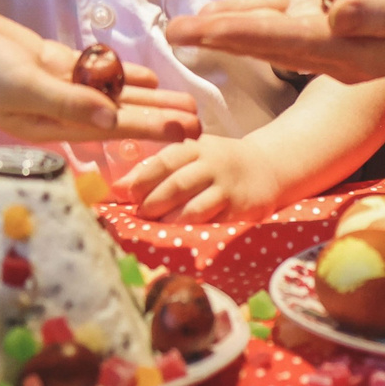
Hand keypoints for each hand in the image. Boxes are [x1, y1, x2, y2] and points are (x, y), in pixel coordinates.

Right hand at [0, 4, 202, 145]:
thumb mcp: (21, 84)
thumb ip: (66, 101)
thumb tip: (110, 119)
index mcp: (52, 123)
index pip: (115, 128)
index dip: (154, 130)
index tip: (189, 132)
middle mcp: (58, 109)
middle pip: (121, 114)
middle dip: (161, 118)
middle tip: (202, 122)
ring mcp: (54, 86)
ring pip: (113, 94)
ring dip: (148, 98)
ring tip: (185, 102)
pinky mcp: (48, 63)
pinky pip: (94, 71)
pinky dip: (121, 74)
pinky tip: (146, 78)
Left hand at [120, 136, 289, 223]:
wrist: (268, 167)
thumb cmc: (219, 163)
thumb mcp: (192, 155)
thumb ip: (158, 168)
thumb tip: (116, 187)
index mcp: (197, 148)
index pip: (165, 161)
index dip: (142, 179)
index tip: (125, 194)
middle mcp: (213, 165)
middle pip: (177, 184)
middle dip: (153, 202)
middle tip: (140, 215)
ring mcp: (228, 188)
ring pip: (195, 207)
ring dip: (171, 220)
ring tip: (157, 227)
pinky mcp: (240, 210)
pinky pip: (214, 223)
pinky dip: (194, 232)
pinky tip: (181, 237)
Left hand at [162, 0, 384, 82]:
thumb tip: (338, 15)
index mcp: (359, 50)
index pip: (291, 42)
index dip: (244, 35)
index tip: (203, 32)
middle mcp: (338, 50)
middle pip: (269, 42)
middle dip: (220, 38)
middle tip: (172, 33)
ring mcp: (332, 37)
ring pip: (270, 29)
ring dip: (227, 25)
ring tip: (183, 26)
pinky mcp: (331, 18)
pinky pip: (284, 14)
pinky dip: (252, 10)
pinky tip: (218, 11)